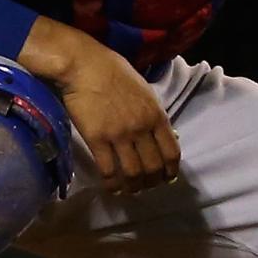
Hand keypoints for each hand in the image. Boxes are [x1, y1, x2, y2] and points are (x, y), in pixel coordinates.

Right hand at [18, 16, 179, 193]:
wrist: (86, 67)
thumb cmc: (115, 74)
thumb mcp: (145, 93)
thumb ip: (154, 116)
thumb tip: (164, 135)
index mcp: (157, 115)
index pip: (172, 151)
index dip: (170, 170)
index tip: (167, 178)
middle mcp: (142, 128)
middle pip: (153, 166)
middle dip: (152, 183)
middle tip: (145, 188)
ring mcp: (120, 135)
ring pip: (133, 172)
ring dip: (133, 187)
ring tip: (129, 191)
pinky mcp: (97, 139)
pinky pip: (108, 169)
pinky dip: (111, 183)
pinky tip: (110, 187)